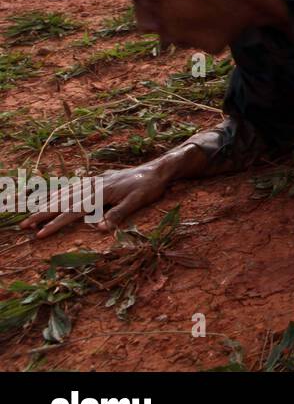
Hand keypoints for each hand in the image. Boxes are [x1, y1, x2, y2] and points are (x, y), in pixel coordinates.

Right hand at [20, 159, 172, 238]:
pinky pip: (75, 185)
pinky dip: (62, 190)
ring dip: (48, 202)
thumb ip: (118, 214)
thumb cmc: (149, 187)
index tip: (40, 234)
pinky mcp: (99, 178)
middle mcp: (95, 185)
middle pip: (64, 201)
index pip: (74, 211)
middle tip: (25, 225)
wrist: (158, 169)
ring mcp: (96, 180)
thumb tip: (98, 228)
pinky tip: (54, 195)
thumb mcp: (138, 202)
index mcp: (101, 193)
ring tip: (32, 211)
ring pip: (66, 192)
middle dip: (43, 213)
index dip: (56, 223)